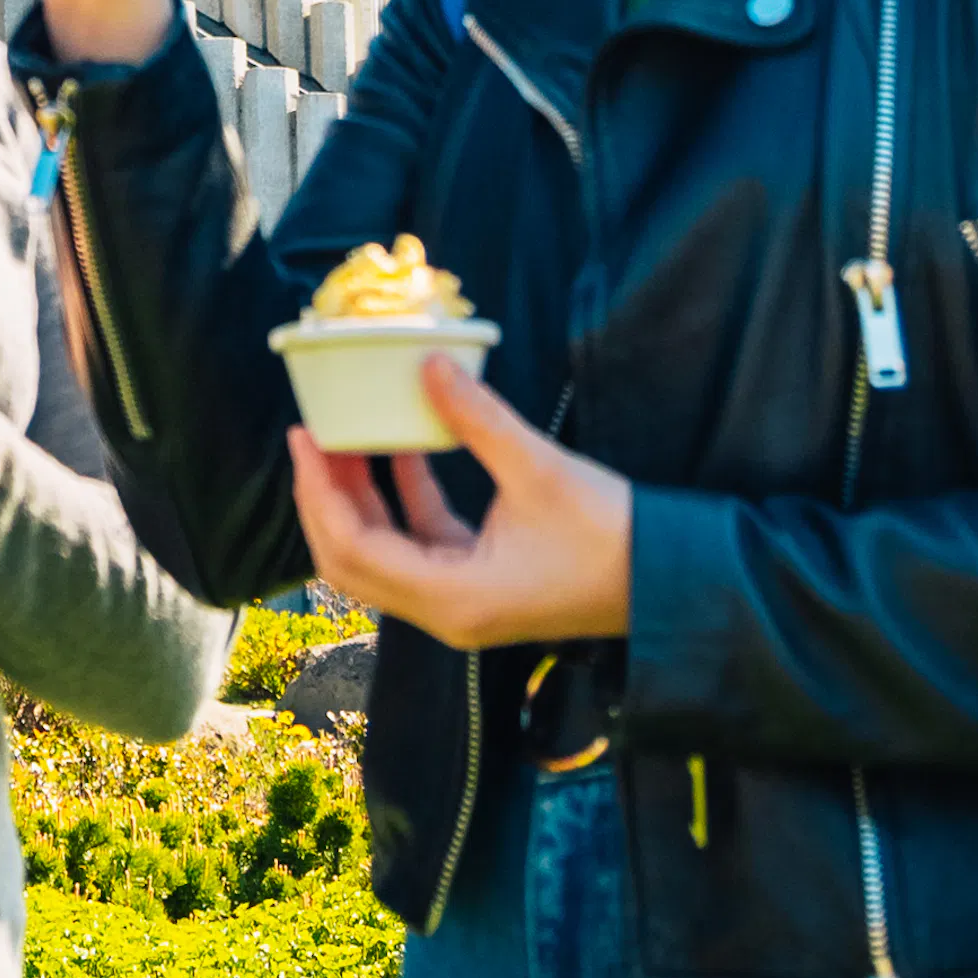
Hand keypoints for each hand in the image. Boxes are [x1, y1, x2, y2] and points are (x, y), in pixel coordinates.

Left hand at [290, 351, 633, 652]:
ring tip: (344, 439)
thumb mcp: (538, 468)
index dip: (320, 491)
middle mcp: (446, 613)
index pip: (354, 548)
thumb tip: (428, 364)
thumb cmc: (611, 536)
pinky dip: (404, 503)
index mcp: (451, 598)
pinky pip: (422, 546)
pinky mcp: (482, 586)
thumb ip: (476, 419)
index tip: (304, 438)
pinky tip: (401, 452)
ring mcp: (463, 604)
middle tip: (312, 438)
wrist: (673, 580)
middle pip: (353, 562)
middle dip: (326, 499)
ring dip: (361, 500)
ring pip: (384, 555)